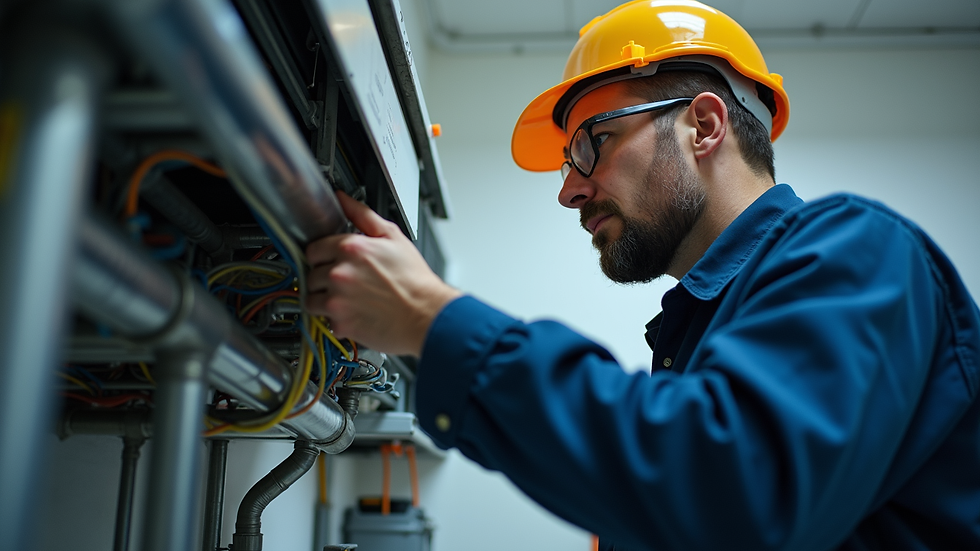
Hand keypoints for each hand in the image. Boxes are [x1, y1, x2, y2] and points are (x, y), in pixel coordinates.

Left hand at [305, 192, 461, 355]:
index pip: (313, 249)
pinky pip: (325, 321)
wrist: (426, 314)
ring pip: (311, 299)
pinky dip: (336, 320)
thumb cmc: (414, 280)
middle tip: (345, 282)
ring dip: (324, 300)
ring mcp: (337, 300)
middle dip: (324, 278)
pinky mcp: (340, 323)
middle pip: (311, 274)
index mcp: (350, 248)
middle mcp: (339, 273)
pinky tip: (354, 313)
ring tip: (346, 299)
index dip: (323, 256)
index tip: (331, 262)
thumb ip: (363, 215)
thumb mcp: (393, 237)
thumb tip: (343, 199)